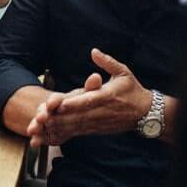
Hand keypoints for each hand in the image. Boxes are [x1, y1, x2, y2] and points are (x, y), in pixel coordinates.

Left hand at [27, 48, 151, 144]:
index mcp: (107, 96)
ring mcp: (98, 123)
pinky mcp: (95, 130)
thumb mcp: (123, 72)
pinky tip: (49, 135)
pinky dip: (63, 134)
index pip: (89, 101)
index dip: (75, 103)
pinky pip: (77, 132)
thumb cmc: (133, 90)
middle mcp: (101, 112)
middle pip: (78, 116)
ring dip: (57, 127)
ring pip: (75, 126)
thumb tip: (94, 51)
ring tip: (40, 127)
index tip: (61, 104)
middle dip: (59, 118)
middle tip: (41, 117)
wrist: (145, 113)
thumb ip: (108, 62)